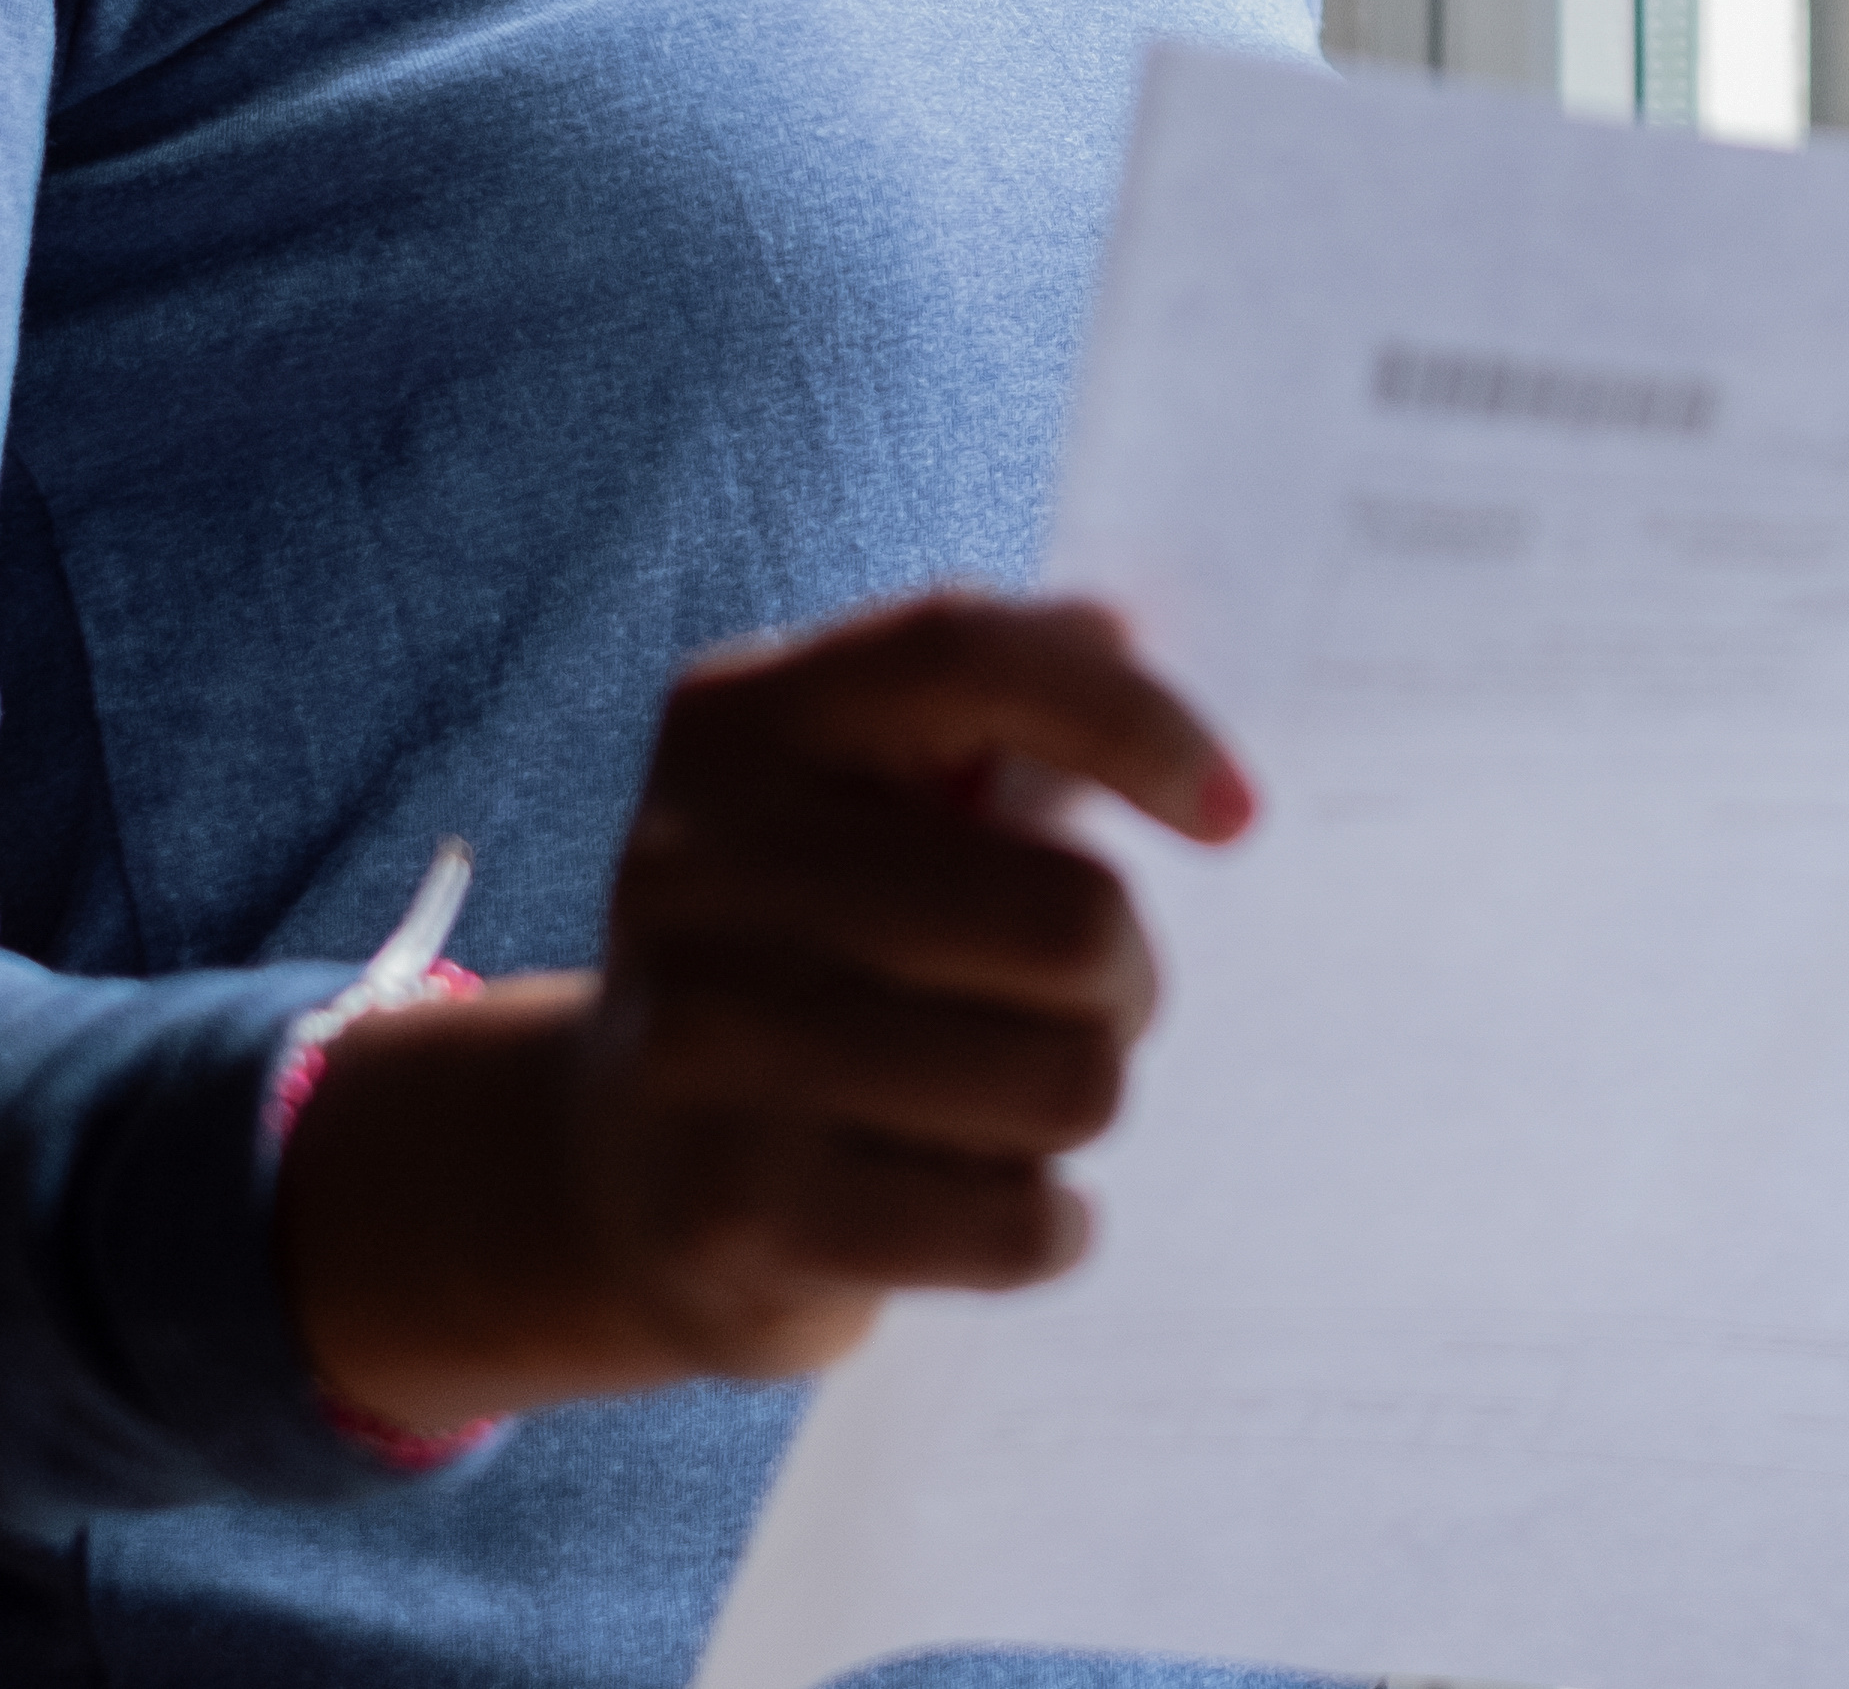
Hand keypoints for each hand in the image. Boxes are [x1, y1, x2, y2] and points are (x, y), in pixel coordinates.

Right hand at [277, 591, 1252, 1434]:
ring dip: (1080, 1098)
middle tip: (1081, 1001)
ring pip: (1068, 1080)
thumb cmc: (813, 947)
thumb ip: (997, 703)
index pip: (963, 656)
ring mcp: (701, 1047)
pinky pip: (1019, 1222)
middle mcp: (695, 868)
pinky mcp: (734, 1215)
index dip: (1132, 720)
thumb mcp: (861, 792)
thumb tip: (1137, 626)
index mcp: (737, 723)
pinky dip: (1048, 1220)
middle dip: (1124, 978)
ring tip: (1001, 1097)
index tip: (1234, 813)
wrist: (613, 1173)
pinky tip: (980, 1198)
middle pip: (1070, 918)